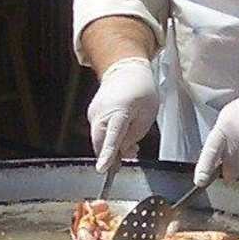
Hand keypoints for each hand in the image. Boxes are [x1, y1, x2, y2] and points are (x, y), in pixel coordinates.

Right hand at [86, 56, 158, 172]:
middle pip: (101, 144)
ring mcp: (94, 114)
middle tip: (133, 151)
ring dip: (112, 147)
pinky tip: (122, 130)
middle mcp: (101, 113)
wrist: (125, 70)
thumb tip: (121, 152)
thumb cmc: (141, 91)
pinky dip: (108, 138)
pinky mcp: (91, 115)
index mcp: (119, 111)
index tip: (102, 169)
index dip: (107, 155)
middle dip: (113, 155)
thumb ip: (133, 136)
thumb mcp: (147, 115)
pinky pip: (99, 133)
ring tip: (132, 138)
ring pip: (99, 141)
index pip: (112, 138)